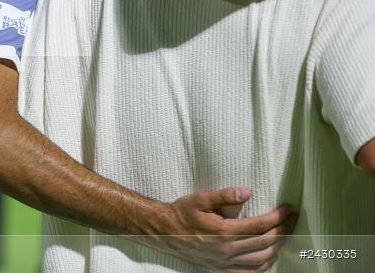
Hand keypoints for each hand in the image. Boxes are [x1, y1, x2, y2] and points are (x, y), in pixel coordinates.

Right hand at [147, 187, 296, 271]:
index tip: (288, 208)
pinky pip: (251, 272)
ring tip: (284, 233)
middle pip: (265, 242)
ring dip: (278, 246)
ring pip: (262, 259)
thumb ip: (223, 195)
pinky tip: (270, 254)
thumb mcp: (199, 199)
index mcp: (224, 231)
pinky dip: (266, 264)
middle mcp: (227, 249)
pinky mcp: (222, 269)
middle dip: (283, 229)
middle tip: (292, 218)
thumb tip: (247, 192)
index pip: (260, 225)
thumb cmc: (182, 213)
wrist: (164, 232)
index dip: (278, 217)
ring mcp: (225, 262)